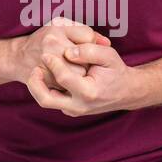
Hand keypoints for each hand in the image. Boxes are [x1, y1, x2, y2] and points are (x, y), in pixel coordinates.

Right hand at [8, 16, 111, 90]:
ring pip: (80, 72)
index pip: (88, 37)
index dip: (90, 44)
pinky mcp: (47, 78)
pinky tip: (69, 80)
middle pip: (86, 56)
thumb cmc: (46, 39)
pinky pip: (70, 84)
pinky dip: (74, 84)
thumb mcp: (63, 27)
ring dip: (82, 73)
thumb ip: (86, 33)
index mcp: (57, 26)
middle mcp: (51, 42)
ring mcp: (48, 61)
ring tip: (75, 69)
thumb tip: (106, 44)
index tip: (84, 46)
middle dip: (88, 60)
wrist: (18, 58)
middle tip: (81, 61)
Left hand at [25, 39, 140, 116]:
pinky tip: (47, 74)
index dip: (53, 63)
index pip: (63, 77)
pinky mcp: (71, 111)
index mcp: (89, 92)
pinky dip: (46, 88)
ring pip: (46, 102)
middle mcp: (79, 106)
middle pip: (46, 99)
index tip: (46, 52)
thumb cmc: (116, 71)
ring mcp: (74, 111)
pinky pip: (53, 101)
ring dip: (37, 87)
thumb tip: (68, 51)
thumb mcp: (109, 55)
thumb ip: (89, 50)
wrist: (126, 92)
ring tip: (37, 71)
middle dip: (35, 83)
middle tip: (34, 68)